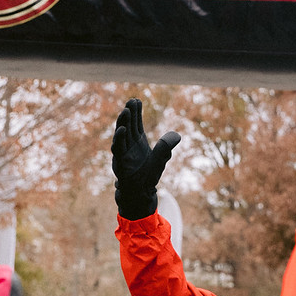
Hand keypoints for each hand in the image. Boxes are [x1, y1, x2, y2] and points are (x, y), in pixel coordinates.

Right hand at [110, 98, 179, 220]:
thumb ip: (166, 145)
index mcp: (137, 142)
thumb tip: (177, 135)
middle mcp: (128, 146)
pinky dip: (119, 140)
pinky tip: (122, 129)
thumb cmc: (148, 176)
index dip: (136, 112)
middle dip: (129, 113)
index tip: (137, 100)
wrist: (140, 195)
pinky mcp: (120, 165)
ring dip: (122, 123)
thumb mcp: (161, 158)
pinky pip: (118, 150)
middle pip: (128, 126)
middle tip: (131, 101)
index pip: (136, 123)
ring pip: (121, 136)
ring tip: (126, 111)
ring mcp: (123, 155)